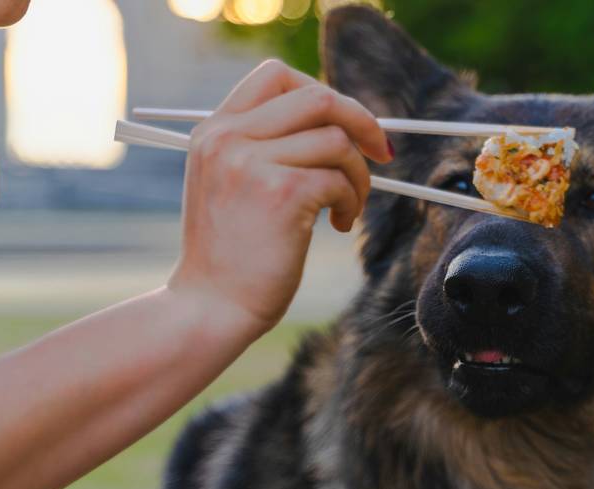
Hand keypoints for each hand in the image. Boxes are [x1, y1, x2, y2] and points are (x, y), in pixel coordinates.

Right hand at [168, 59, 392, 334]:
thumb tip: (342, 123)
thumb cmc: (233, 256)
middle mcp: (227, 137)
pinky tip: (340, 225)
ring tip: (347, 208)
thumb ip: (266, 148)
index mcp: (213, 130)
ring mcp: (251, 162)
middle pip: (317, 97)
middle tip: (381, 153)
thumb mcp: (233, 186)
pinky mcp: (281, 192)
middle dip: (361, 122)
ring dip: (358, 176)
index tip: (348, 126)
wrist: (211, 307)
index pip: (276, 76)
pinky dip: (353, 201)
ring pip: (336, 141)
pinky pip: (339, 179)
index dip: (326, 95)